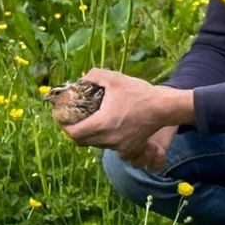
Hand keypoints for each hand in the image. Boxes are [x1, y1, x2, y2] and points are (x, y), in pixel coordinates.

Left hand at [62, 68, 191, 162]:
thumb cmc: (139, 93)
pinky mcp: (128, 149)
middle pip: (81, 142)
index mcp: (102, 124)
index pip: (74, 133)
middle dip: (74, 131)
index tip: (61, 118)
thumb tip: (82, 79)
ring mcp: (119, 146)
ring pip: (95, 144)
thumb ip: (94, 76)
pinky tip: (107, 126)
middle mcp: (108, 139)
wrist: (163, 108)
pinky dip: (103, 138)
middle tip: (72, 119)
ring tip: (90, 120)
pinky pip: (108, 146)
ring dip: (89, 135)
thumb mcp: (115, 79)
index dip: (64, 126)